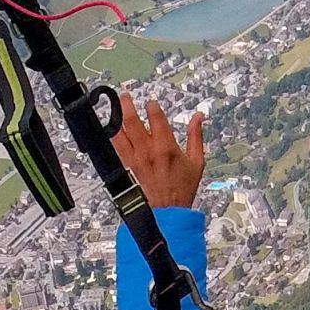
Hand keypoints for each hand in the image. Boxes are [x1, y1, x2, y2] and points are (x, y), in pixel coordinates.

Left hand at [115, 94, 206, 211]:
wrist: (167, 212)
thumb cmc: (182, 189)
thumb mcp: (197, 162)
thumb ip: (196, 136)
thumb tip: (198, 118)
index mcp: (166, 147)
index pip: (156, 117)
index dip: (152, 106)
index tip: (151, 102)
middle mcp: (148, 151)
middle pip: (131, 121)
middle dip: (127, 105)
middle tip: (125, 97)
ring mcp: (134, 160)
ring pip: (118, 134)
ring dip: (115, 119)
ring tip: (114, 108)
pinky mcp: (126, 168)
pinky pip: (115, 149)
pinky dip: (112, 138)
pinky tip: (111, 131)